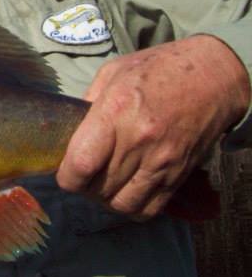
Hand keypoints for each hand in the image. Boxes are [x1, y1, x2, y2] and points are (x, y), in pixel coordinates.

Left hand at [57, 35, 249, 218]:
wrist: (212, 76)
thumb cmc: (159, 68)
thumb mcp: (113, 72)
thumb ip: (89, 103)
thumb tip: (71, 130)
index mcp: (115, 112)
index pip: (81, 164)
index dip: (66, 177)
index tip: (64, 172)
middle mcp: (138, 141)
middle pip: (99, 188)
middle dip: (83, 187)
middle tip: (81, 176)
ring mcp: (162, 161)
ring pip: (123, 205)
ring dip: (106, 201)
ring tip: (102, 186)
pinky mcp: (179, 174)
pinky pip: (151, 208)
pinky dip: (133, 207)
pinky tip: (126, 191)